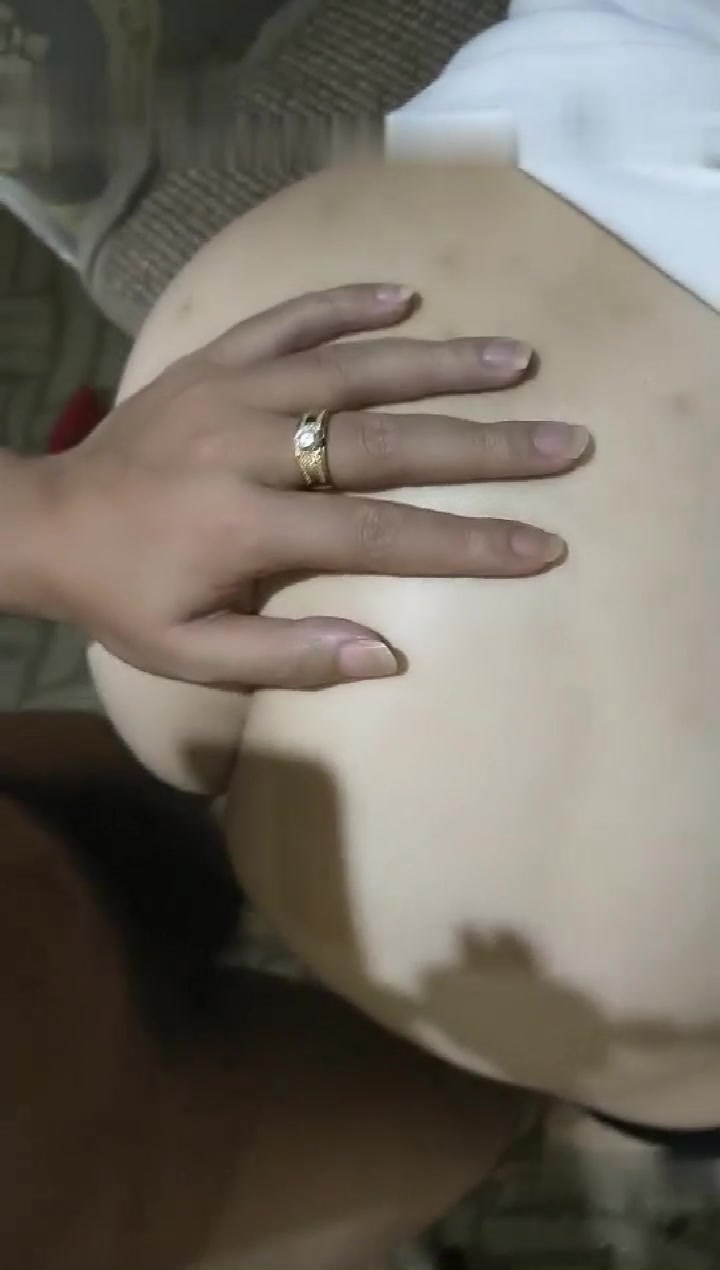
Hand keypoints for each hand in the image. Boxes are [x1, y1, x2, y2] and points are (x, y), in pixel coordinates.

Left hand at [32, 284, 588, 686]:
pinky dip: (346, 302)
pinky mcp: (213, 359)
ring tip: (517, 359)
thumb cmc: (124, 596)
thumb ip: (287, 657)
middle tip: (563, 442)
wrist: (44, 521)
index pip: (379, 535)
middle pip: (386, 443)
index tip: (540, 545)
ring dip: (440, 362)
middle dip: (484, 447)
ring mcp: (231, 392)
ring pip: (352, 368)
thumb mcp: (190, 653)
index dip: (465, 543)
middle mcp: (249, 448)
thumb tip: (387, 655)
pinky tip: (406, 293)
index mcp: (246, 528)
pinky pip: (288, 318)